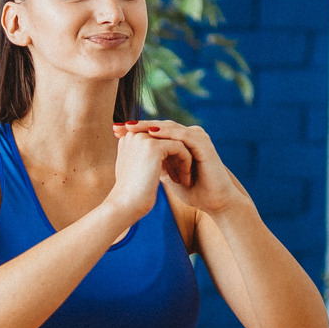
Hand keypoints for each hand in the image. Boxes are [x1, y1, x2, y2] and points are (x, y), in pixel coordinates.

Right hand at [106, 125, 191, 222]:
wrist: (125, 206)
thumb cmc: (132, 193)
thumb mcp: (136, 168)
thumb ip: (143, 156)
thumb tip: (158, 156)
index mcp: (129, 137)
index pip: (158, 138)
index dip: (169, 154)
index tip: (174, 172)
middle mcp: (134, 133)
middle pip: (167, 137)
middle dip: (178, 156)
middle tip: (184, 174)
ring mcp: (143, 138)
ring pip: (176, 141)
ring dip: (184, 160)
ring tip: (185, 178)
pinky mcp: (154, 146)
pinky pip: (180, 148)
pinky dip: (186, 163)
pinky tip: (185, 179)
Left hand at [114, 120, 249, 215]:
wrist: (214, 201)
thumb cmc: (193, 190)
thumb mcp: (167, 175)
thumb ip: (155, 164)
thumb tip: (133, 161)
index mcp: (180, 141)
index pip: (154, 131)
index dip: (135, 131)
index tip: (114, 132)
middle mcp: (189, 135)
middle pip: (159, 125)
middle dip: (138, 125)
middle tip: (119, 126)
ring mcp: (197, 138)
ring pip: (169, 127)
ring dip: (149, 126)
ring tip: (131, 127)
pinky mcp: (203, 144)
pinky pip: (183, 135)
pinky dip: (166, 134)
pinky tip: (151, 134)